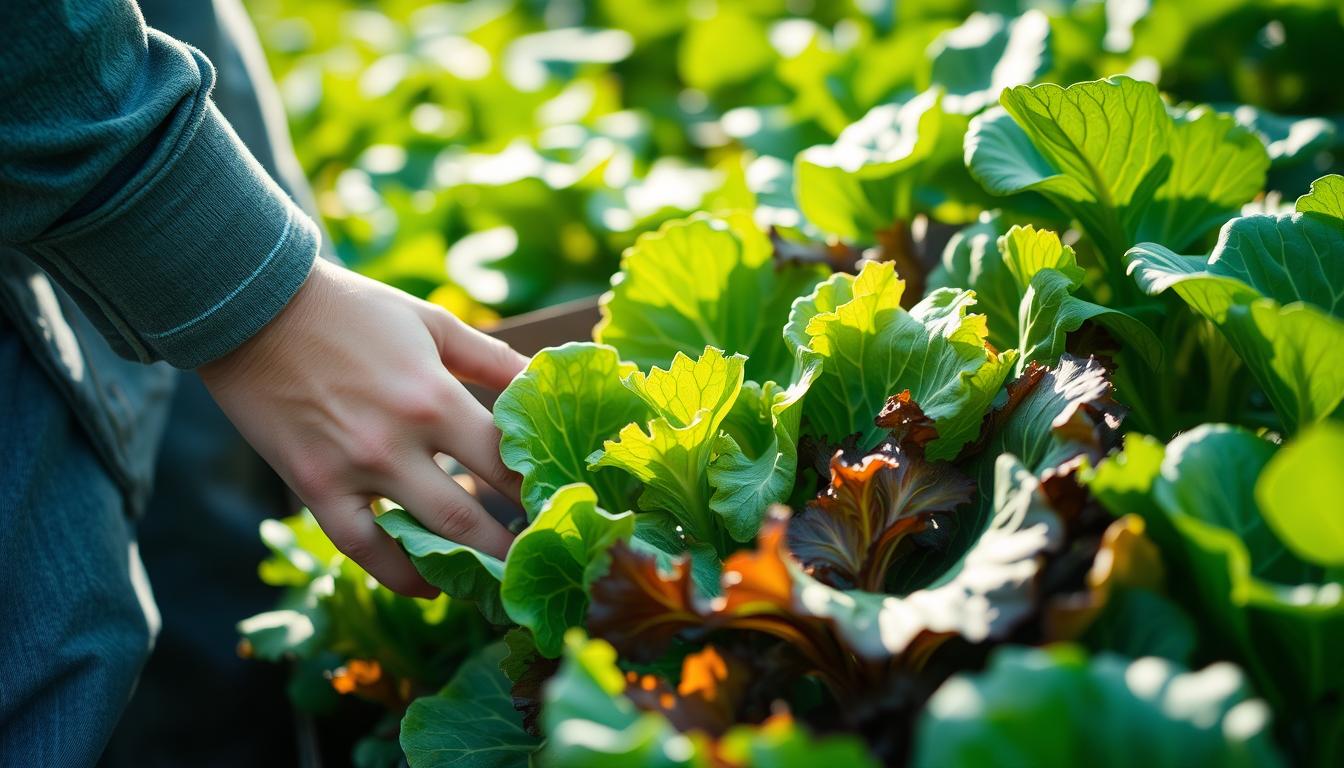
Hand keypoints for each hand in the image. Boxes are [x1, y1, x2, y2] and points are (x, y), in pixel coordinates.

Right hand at [199, 259, 527, 596]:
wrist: (253, 308)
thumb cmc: (354, 310)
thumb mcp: (432, 324)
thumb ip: (492, 359)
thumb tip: (545, 382)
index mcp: (434, 397)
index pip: (505, 461)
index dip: (540, 491)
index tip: (566, 510)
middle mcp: (397, 443)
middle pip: (472, 517)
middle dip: (513, 545)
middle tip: (543, 560)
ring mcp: (352, 472)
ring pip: (422, 540)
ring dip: (467, 566)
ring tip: (502, 581)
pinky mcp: (313, 488)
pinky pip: (362, 549)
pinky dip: (399, 574)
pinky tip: (431, 585)